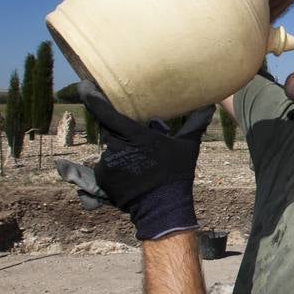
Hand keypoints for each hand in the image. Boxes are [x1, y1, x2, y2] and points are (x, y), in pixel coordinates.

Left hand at [55, 82, 213, 239]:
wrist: (162, 209)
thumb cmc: (176, 175)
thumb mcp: (187, 147)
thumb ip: (194, 124)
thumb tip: (210, 107)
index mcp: (134, 135)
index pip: (105, 111)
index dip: (92, 95)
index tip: (84, 84)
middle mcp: (116, 147)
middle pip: (108, 129)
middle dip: (118, 129)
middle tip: (137, 139)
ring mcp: (107, 164)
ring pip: (109, 148)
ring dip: (120, 150)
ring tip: (140, 163)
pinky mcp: (102, 180)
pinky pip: (104, 167)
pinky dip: (114, 168)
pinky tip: (130, 176)